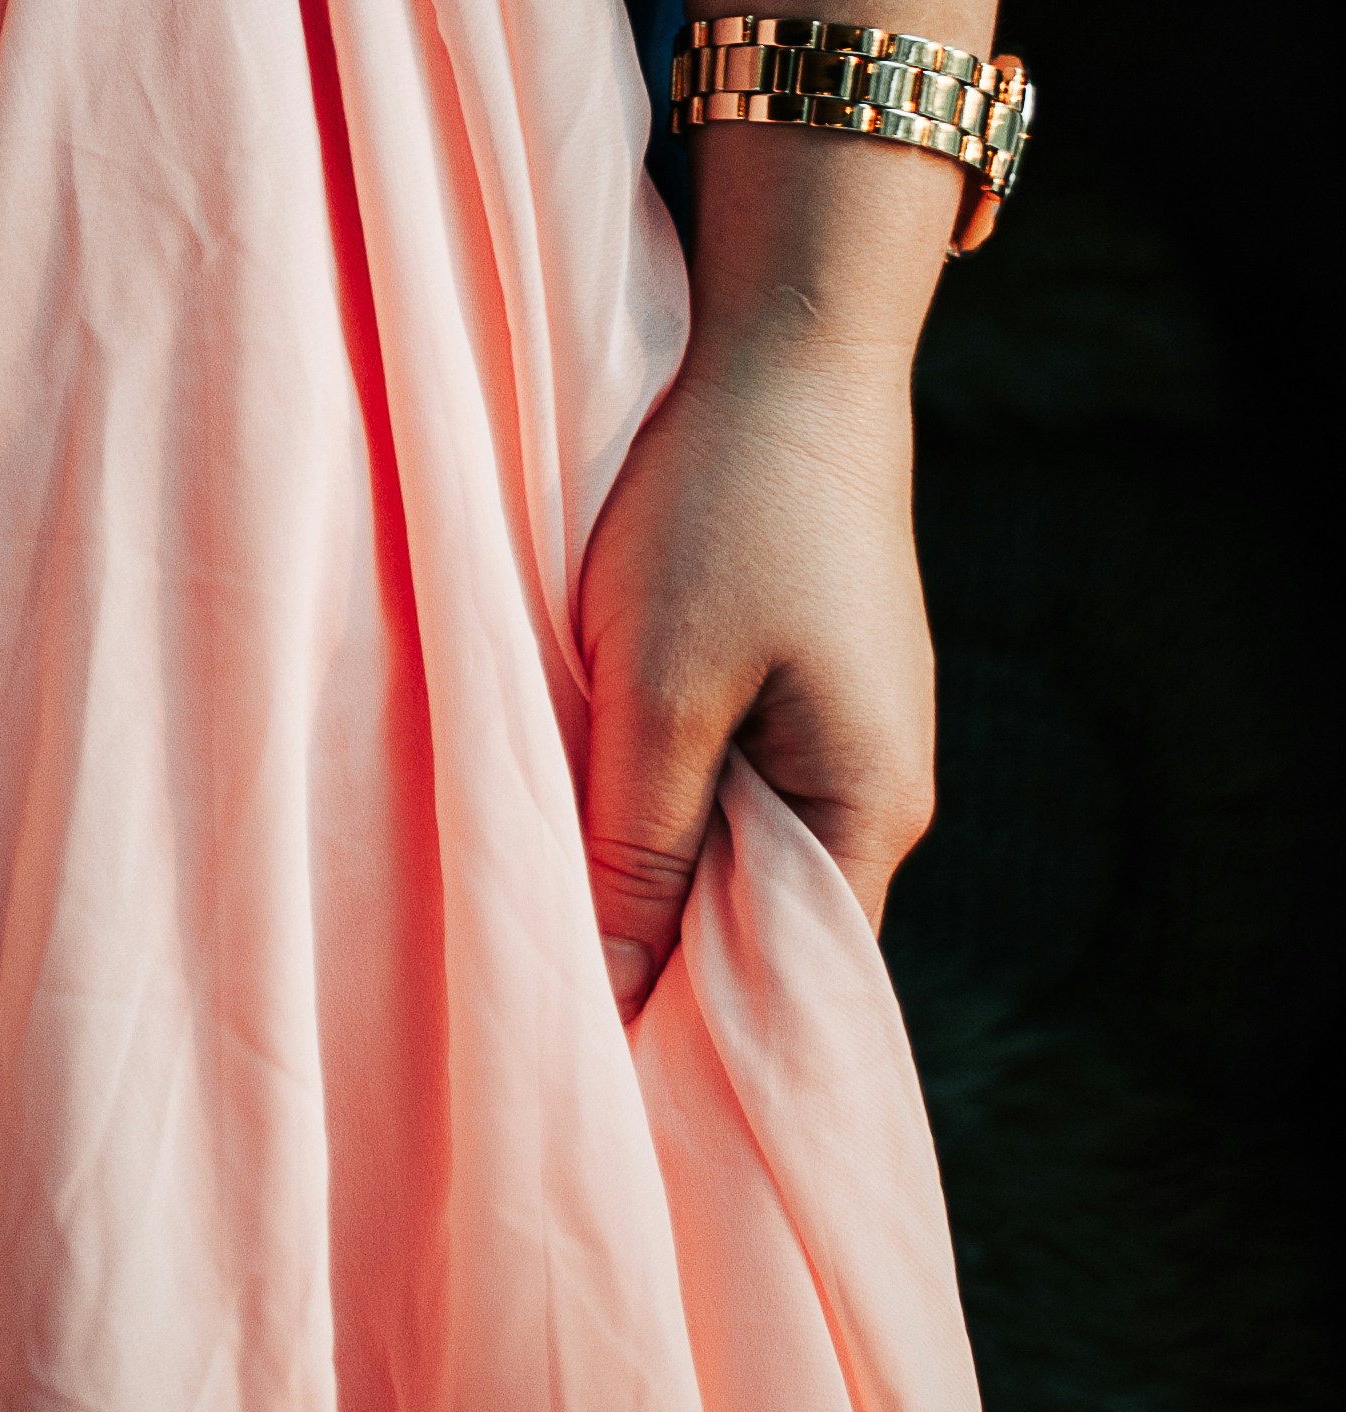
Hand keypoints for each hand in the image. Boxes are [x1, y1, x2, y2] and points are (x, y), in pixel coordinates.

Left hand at [576, 335, 936, 1021]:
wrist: (786, 347)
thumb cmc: (724, 512)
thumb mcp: (659, 691)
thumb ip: (639, 851)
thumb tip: (615, 1005)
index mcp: (870, 813)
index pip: (785, 989)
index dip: (681, 1031)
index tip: (575, 1063)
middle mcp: (878, 789)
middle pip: (757, 924)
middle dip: (655, 949)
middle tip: (532, 977)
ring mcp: (845, 730)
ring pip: (731, 845)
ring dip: (647, 856)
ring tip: (548, 873)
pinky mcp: (805, 679)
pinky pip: (729, 774)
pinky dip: (659, 783)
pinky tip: (589, 770)